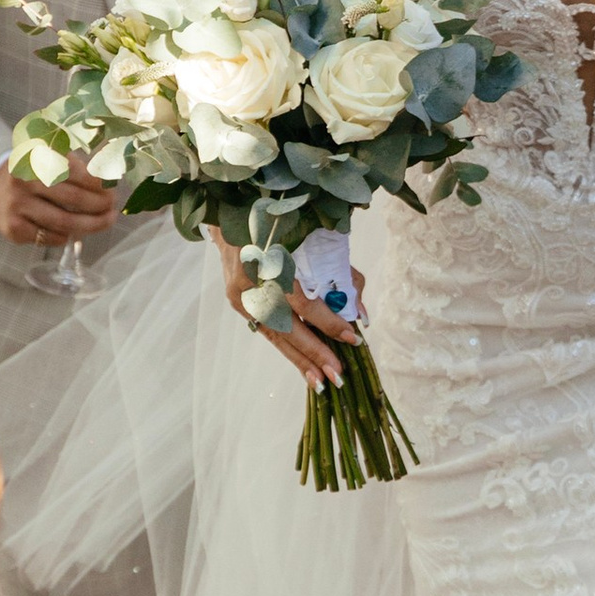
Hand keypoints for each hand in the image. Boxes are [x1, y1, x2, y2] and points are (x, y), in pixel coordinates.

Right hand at [0, 155, 121, 248]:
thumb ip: (78, 165)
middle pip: (73, 198)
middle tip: (113, 209)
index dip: (99, 183)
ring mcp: (16, 205)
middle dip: (100, 206)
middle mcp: (22, 179)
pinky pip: (50, 237)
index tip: (112, 189)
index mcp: (34, 156)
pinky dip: (67, 237)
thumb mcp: (50, 158)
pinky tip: (75, 232)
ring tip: (105, 222)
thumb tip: (112, 178)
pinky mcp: (13, 228)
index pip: (75, 171)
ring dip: (91, 225)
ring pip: (64, 222)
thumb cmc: (34, 175)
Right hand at [211, 233, 352, 388]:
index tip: (352, 338)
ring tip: (319, 382)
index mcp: (275, 261)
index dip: (329, 322)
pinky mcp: (237, 300)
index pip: (303, 301)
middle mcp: (255, 281)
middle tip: (337, 374)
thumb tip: (359, 312)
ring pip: (274, 334)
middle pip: (286, 326)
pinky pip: (265, 329)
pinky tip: (302, 365)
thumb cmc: (286, 225)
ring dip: (298, 359)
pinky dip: (286, 348)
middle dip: (314, 352)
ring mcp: (242, 293)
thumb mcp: (318, 242)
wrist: (235, 213)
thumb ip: (341, 277)